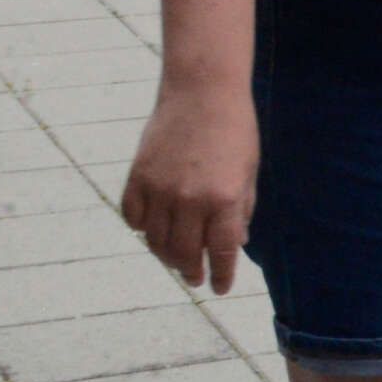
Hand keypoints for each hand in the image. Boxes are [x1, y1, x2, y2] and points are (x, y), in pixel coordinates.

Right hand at [119, 81, 255, 292]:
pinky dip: (141, 228)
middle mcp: (189, 199)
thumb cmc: (235, 132)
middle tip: (194, 278)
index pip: (220, 252)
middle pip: (183, 252)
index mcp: (224, 200)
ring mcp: (159, 189)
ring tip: (174, 260)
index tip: (219, 288)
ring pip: (154, 239)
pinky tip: (151, 231)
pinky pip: (132, 216)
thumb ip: (241, 210)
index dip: (220, 275)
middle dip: (190, 271)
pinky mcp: (137, 177)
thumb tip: (233, 244)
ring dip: (164, 255)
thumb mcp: (248, 173)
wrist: (203, 93)